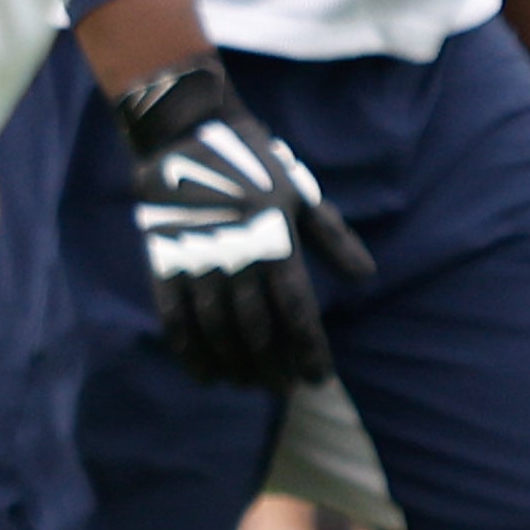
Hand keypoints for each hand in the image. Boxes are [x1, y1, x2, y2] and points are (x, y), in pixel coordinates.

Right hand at [115, 62, 373, 388]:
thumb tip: (365, 278)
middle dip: (273, 366)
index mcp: (274, 242)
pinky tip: (205, 375)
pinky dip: (189, 352)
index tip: (319, 378)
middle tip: (285, 391)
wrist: (187, 138)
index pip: (297, 311)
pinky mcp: (164, 264)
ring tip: (251, 385)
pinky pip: (175, 319)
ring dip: (235, 365)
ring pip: (217, 330)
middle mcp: (235, 259)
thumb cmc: (258, 166)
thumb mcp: (302, 195)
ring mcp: (195, 263)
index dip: (309, 348)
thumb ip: (332, 239)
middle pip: (256, 329)